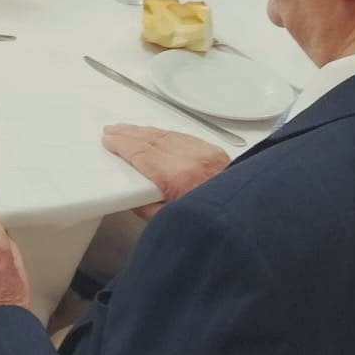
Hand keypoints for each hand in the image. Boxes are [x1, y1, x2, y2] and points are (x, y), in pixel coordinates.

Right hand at [102, 124, 228, 218]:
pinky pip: (183, 136)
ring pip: (166, 135)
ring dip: (144, 131)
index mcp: (176, 178)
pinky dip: (164, 133)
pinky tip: (154, 133)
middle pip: (151, 140)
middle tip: (111, 130)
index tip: (109, 141)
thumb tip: (131, 196)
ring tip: (127, 129)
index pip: (141, 154)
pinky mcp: (214, 151)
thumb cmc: (211, 225)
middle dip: (128, 134)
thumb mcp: (170, 223)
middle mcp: (190, 159)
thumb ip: (146, 209)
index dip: (122, 146)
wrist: (244, 217)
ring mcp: (204, 153)